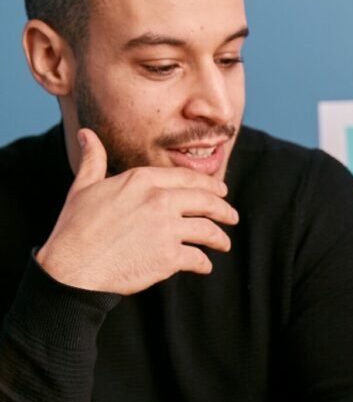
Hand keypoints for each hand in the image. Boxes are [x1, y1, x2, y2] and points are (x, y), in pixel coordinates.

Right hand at [36, 128, 238, 293]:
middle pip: (206, 201)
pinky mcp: (169, 256)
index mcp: (142, 180)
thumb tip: (86, 134)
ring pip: (208, 230)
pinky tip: (205, 266)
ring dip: (220, 238)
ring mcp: (167, 228)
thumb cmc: (74, 228)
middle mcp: (159, 200)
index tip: (221, 191)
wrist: (71, 268)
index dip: (209, 184)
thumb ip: (93, 159)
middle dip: (224, 209)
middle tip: (232, 216)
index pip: (189, 178)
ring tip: (224, 244)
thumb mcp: (83, 187)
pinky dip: (204, 264)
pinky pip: (197, 258)